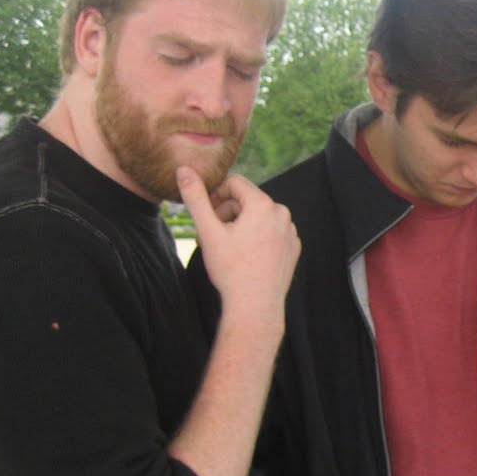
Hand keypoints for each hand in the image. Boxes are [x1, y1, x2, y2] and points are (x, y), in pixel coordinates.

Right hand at [179, 168, 299, 330]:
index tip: (206, 215)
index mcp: (263, 205)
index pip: (234, 183)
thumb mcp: (208, 231)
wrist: (255, 306)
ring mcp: (290, 232)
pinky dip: (257, 238)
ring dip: (241, 225)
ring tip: (227, 247)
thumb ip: (195, 198)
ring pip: (259, 217)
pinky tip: (246, 257)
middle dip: (227, 212)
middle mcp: (282, 214)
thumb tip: (183, 169)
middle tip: (212, 235)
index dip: (216, 195)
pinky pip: (271, 233)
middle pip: (247, 200)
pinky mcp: (293, 248)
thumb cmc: (231, 269)